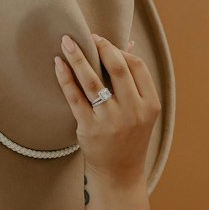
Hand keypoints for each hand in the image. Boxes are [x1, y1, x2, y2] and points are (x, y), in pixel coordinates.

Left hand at [54, 31, 161, 185]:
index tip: (103, 42)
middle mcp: (133, 112)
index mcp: (149, 105)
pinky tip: (59, 64)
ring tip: (66, 41)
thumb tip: (128, 45)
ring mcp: (111, 120)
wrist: (118, 173)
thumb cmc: (128, 138)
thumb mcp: (140, 111)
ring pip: (93, 81)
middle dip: (100, 47)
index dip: (119, 50)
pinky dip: (65, 78)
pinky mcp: (89, 128)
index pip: (137, 67)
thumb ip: (135, 80)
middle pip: (117, 68)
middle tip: (85, 35)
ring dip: (78, 57)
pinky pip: (75, 97)